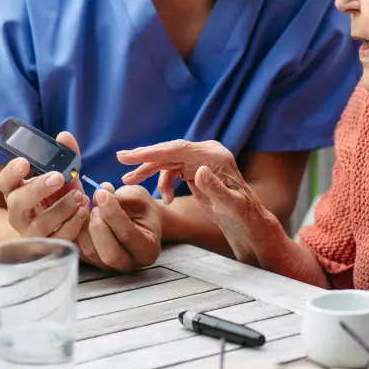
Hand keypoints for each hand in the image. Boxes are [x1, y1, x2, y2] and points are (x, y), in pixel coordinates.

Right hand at [0, 134, 90, 239]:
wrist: (69, 227)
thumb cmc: (61, 197)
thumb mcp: (64, 176)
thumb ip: (66, 156)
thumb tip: (64, 136)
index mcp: (17, 191)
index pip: (4, 181)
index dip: (12, 172)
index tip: (24, 162)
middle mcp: (19, 213)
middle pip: (18, 203)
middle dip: (37, 189)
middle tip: (58, 177)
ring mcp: (31, 233)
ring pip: (39, 224)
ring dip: (61, 209)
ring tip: (79, 195)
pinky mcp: (47, 248)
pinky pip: (58, 239)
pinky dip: (72, 224)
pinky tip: (84, 211)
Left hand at [37, 132, 160, 272]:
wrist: (140, 221)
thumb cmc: (141, 208)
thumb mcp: (138, 197)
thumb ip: (121, 196)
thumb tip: (98, 193)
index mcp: (148, 248)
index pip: (127, 234)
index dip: (112, 213)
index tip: (103, 193)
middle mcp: (130, 264)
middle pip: (109, 253)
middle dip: (98, 226)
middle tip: (94, 205)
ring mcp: (110, 267)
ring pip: (91, 253)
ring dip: (84, 228)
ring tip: (87, 207)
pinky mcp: (93, 263)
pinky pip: (80, 250)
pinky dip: (77, 232)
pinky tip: (79, 215)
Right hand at [116, 139, 271, 259]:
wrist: (247, 219)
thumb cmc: (241, 213)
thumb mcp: (230, 204)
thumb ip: (214, 188)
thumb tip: (200, 170)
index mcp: (214, 155)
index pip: (178, 149)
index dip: (153, 152)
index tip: (131, 156)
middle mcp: (206, 152)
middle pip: (170, 151)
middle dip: (145, 156)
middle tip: (121, 158)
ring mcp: (200, 159)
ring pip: (168, 160)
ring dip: (149, 171)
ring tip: (129, 181)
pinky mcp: (196, 168)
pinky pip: (172, 169)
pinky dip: (164, 182)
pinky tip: (164, 198)